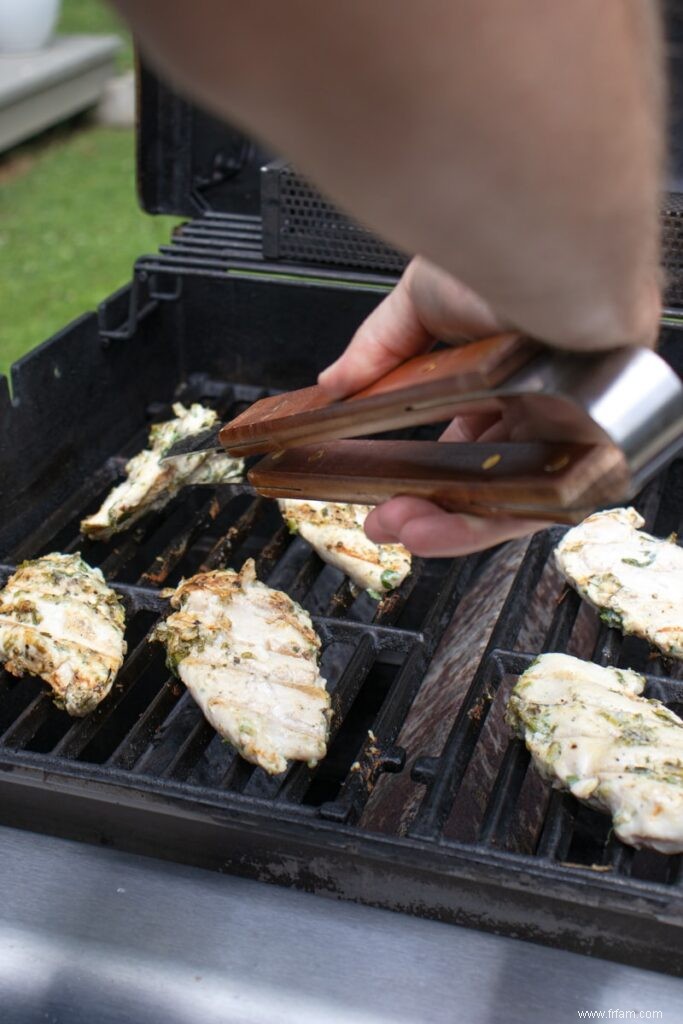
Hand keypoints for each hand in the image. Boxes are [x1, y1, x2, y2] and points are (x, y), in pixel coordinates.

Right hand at [318, 256, 548, 556]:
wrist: (551, 245)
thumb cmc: (507, 253)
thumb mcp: (423, 298)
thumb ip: (378, 347)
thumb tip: (334, 383)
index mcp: (501, 375)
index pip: (462, 442)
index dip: (420, 472)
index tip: (380, 490)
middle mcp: (534, 406)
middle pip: (481, 478)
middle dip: (425, 509)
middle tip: (382, 522)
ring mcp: (561, 429)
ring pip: (506, 497)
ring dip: (450, 525)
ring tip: (401, 530)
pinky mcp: (586, 447)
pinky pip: (541, 503)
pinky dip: (491, 523)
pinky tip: (442, 530)